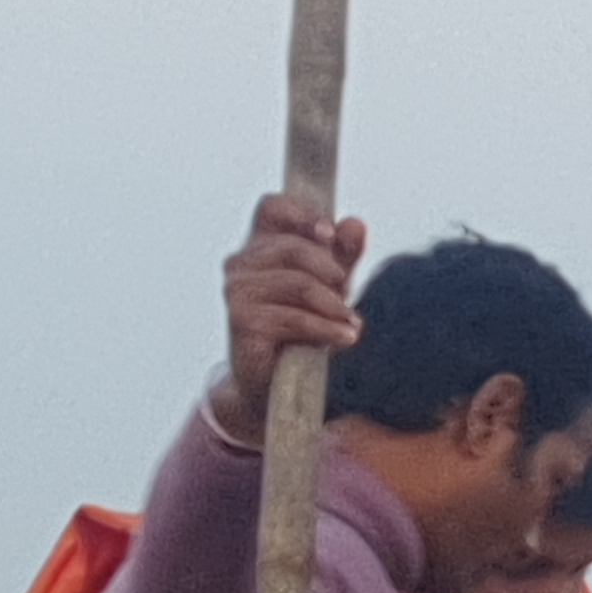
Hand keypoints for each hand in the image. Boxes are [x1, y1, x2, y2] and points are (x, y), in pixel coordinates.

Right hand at [215, 194, 368, 439]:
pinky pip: (294, 317)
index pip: (271, 207)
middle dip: (331, 271)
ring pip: (298, 283)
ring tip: (351, 322)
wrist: (279, 385)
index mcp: (260, 246)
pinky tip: (346, 338)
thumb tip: (355, 223)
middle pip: (294, 247)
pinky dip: (326, 328)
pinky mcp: (242, 322)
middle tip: (348, 294)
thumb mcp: (331, 288)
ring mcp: (237, 292)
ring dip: (333, 304)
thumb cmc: (305, 330)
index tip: (329, 234)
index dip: (302, 213)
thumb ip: (343, 255)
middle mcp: (240, 264)